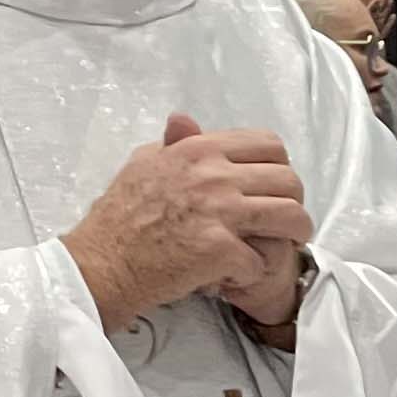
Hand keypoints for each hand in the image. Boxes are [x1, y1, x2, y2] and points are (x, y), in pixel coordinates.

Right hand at [62, 116, 313, 333]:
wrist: (101, 263)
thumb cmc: (119, 217)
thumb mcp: (143, 164)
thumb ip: (174, 144)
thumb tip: (184, 121)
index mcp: (199, 150)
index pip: (269, 145)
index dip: (281, 168)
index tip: (276, 188)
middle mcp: (214, 175)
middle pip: (289, 179)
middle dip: (295, 202)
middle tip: (287, 222)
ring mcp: (219, 212)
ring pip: (290, 216)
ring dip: (295, 235)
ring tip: (287, 247)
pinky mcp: (219, 249)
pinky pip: (261, 259)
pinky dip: (253, 272)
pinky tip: (236, 275)